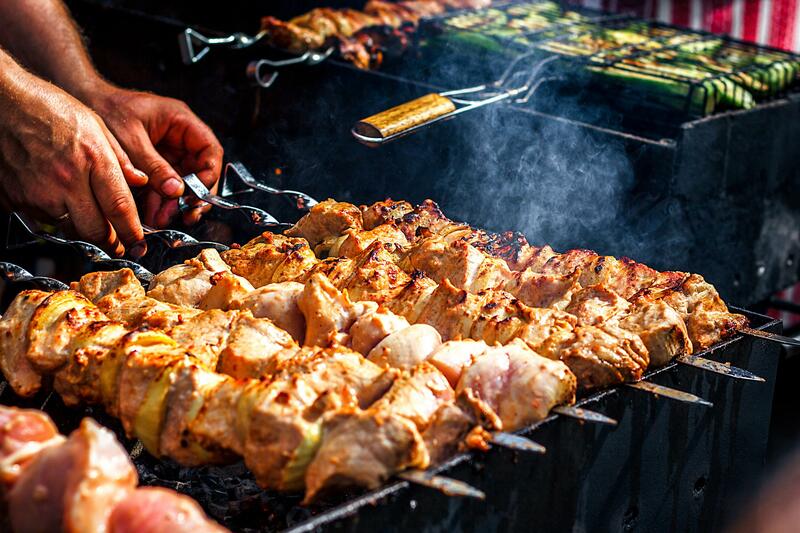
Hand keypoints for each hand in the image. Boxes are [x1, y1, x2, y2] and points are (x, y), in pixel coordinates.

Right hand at [0, 70, 146, 255]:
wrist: (3, 102)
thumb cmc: (49, 108)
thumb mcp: (97, 125)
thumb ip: (120, 159)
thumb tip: (140, 182)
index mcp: (92, 160)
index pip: (119, 208)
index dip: (132, 232)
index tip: (138, 242)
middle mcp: (66, 180)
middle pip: (95, 231)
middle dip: (110, 241)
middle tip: (117, 242)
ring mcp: (38, 192)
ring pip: (70, 229)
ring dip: (83, 230)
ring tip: (90, 219)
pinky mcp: (17, 198)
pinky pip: (44, 220)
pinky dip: (57, 216)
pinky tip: (58, 200)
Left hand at [84, 85, 222, 227]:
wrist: (82, 102)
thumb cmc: (106, 108)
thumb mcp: (132, 140)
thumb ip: (155, 166)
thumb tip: (176, 191)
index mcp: (181, 121)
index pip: (210, 150)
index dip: (209, 174)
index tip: (197, 194)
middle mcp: (180, 137)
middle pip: (200, 171)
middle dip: (193, 195)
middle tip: (184, 214)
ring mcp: (168, 151)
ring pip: (182, 182)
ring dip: (174, 203)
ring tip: (162, 219)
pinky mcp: (155, 163)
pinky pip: (164, 185)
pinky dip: (160, 201)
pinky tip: (152, 214)